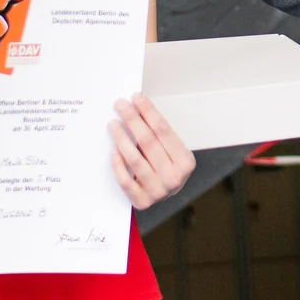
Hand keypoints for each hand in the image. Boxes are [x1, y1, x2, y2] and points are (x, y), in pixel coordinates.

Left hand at [109, 94, 196, 209]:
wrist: (165, 194)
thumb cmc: (167, 166)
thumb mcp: (171, 150)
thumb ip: (158, 135)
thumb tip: (136, 108)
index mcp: (185, 162)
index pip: (163, 130)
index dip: (148, 112)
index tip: (136, 98)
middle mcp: (174, 178)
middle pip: (148, 142)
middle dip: (133, 120)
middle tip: (121, 105)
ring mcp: (158, 191)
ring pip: (135, 160)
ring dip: (121, 138)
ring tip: (113, 123)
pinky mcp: (142, 201)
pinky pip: (125, 180)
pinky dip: (118, 163)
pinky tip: (113, 149)